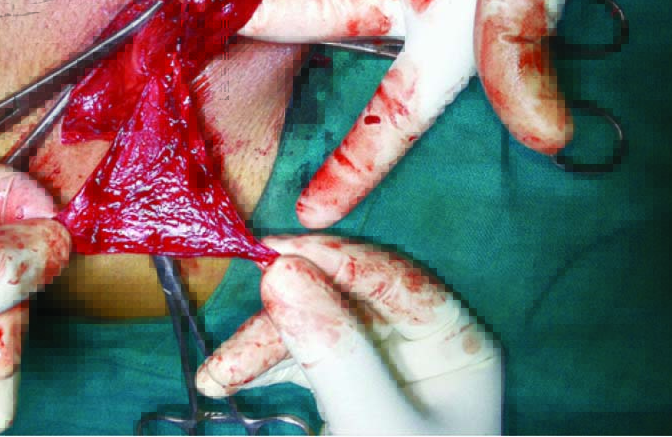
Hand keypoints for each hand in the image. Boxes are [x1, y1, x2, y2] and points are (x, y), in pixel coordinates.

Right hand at [195, 235, 501, 434]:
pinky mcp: (342, 385)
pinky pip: (297, 355)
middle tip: (242, 322)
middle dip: (289, 310)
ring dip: (262, 345)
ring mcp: (377, 362)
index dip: (339, 260)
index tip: (277, 253)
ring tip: (217, 378)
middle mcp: (417, 342)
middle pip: (345, 297)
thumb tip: (281, 270)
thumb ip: (334, 352)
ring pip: (313, 323)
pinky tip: (222, 381)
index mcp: (454, 343)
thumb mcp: (375, 430)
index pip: (397, 280)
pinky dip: (261, 365)